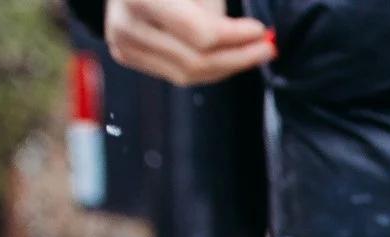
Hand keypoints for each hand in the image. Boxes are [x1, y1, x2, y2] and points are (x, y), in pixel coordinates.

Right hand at [103, 0, 275, 85]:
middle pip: (195, 60)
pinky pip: (177, 74)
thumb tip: (252, 38)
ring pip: (188, 74)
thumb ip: (215, 10)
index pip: (200, 33)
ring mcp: (123, 43)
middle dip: (238, 57)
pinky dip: (207, 69)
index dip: (235, 37)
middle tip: (266, 48)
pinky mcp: (126, 54)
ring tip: (250, 53)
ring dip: (226, 66)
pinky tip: (225, 57)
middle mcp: (126, 24)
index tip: (260, 31)